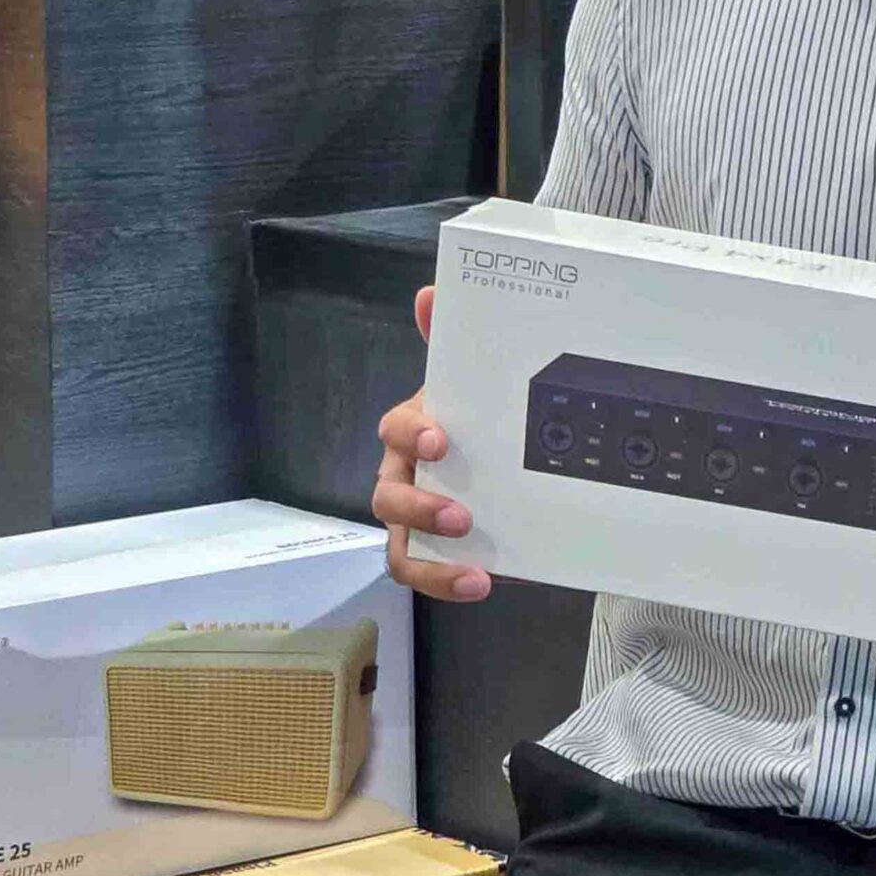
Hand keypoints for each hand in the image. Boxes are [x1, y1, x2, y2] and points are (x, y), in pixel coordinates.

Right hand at [373, 284, 491, 602]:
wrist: (489, 456)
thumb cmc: (469, 415)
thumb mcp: (466, 379)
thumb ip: (450, 341)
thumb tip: (432, 294)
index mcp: (410, 432)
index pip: (394, 429)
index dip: (413, 434)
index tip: (442, 440)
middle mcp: (402, 475)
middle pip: (386, 496)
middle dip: (421, 505)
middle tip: (462, 514)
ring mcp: (412, 517)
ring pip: (398, 544)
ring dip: (431, 559)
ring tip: (472, 568)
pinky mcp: (432, 549)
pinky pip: (421, 570)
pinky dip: (446, 580)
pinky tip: (482, 582)